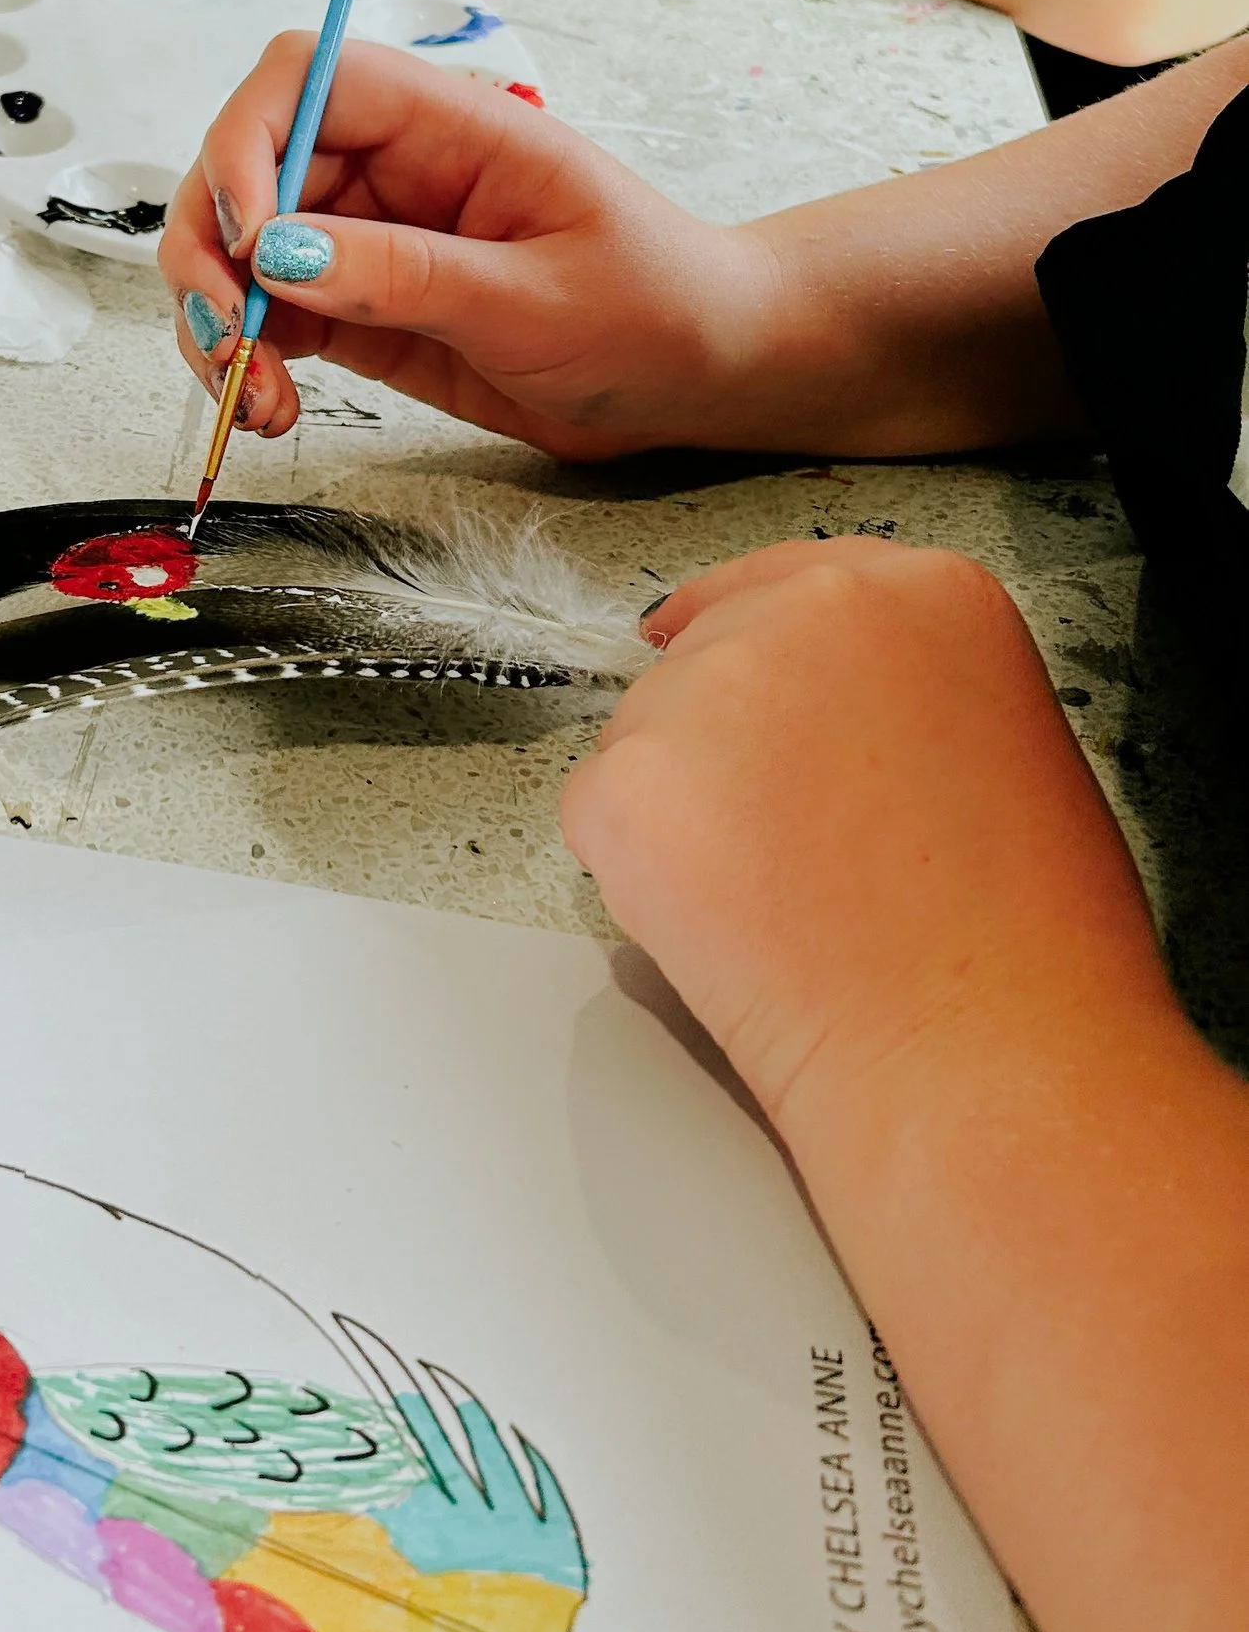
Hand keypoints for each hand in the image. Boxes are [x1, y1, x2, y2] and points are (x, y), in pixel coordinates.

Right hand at [160, 37, 780, 459]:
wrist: (702, 374)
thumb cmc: (656, 308)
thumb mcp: (537, 297)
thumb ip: (408, 275)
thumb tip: (279, 255)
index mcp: (449, 126)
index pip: (307, 79)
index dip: (248, 141)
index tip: (248, 238)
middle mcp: (394, 169)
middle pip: (247, 167)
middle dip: (211, 250)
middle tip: (225, 338)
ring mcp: (370, 238)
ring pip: (241, 250)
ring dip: (218, 319)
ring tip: (252, 398)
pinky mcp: (362, 307)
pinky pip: (269, 316)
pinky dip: (244, 361)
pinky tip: (266, 409)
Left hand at [563, 540, 1166, 1137]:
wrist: (982, 1052)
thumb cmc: (1025, 940)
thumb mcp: (1002, 743)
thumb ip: (897, 689)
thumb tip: (807, 710)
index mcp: (924, 592)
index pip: (783, 579)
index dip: (734, 623)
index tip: (690, 634)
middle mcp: (810, 612)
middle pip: (703, 656)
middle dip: (720, 746)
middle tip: (789, 853)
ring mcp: (708, 688)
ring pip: (647, 740)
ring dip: (684, 816)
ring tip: (785, 905)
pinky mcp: (626, 781)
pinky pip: (605, 818)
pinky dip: (641, 880)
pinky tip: (732, 930)